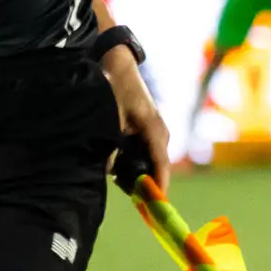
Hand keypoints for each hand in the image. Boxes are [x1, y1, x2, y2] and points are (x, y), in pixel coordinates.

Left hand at [105, 50, 170, 189]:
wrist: (118, 66)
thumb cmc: (115, 90)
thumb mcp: (110, 119)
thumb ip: (110, 146)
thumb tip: (109, 171)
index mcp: (154, 129)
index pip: (161, 164)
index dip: (160, 185)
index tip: (157, 204)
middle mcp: (159, 132)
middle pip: (157, 166)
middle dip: (147, 184)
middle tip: (136, 202)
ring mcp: (155, 131)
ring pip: (150, 160)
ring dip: (138, 173)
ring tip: (123, 185)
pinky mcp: (147, 130)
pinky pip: (144, 152)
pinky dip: (135, 162)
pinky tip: (119, 168)